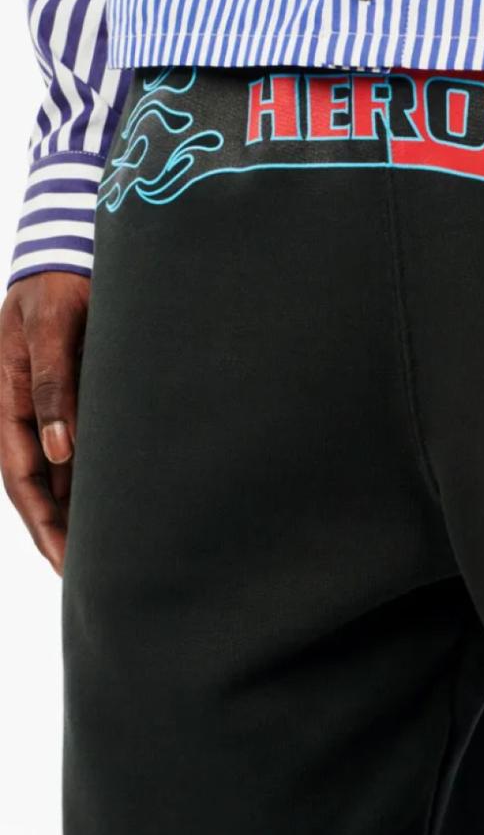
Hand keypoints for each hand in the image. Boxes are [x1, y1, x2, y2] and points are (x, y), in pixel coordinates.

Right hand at [0, 272, 89, 574]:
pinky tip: (120, 509)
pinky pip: (83, 453)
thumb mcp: (51, 329)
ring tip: (112, 555)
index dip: (44, 526)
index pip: (22, 483)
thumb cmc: (55, 289)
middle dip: (62, 535)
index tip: (66, 563)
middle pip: (41, 491)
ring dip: (81, 514)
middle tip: (93, 578)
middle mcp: (26, 416)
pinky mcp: (75, 402)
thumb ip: (53, 383)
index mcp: (8, 404)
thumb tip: (58, 450)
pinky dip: (96, 482)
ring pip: (62, 477)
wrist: (67, 257)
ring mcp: (49, 412)